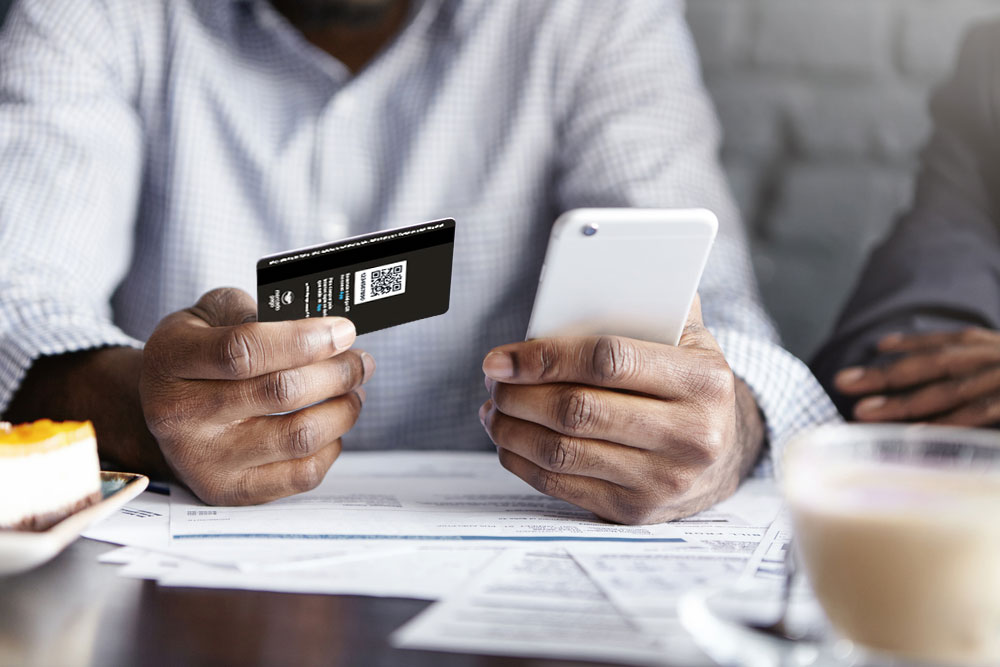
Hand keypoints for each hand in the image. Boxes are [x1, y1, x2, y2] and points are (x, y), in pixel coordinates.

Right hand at [139, 288, 372, 504]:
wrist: (162, 409)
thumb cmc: (196, 355)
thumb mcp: (209, 314)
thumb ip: (254, 311)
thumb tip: (317, 327)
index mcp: (172, 359)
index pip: (245, 350)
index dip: (305, 339)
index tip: (343, 331)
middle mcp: (180, 414)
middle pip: (280, 393)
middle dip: (337, 373)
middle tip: (360, 361)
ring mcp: (204, 459)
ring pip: (299, 436)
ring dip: (343, 409)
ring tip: (353, 390)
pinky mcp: (229, 490)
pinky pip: (301, 475)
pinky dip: (331, 446)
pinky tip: (331, 424)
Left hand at [479, 296, 764, 524]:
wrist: (722, 453)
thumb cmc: (688, 385)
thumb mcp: (688, 339)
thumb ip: (647, 306)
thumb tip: (582, 280)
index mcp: (703, 381)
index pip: (608, 361)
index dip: (545, 357)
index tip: (502, 358)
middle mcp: (692, 435)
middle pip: (578, 411)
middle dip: (519, 394)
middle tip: (494, 380)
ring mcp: (664, 480)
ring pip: (563, 453)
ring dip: (512, 429)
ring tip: (494, 409)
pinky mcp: (637, 510)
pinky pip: (563, 486)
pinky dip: (523, 463)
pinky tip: (509, 441)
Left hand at [834, 327, 999, 425]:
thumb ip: (982, 373)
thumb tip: (947, 388)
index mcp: (996, 347)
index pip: (951, 342)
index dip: (914, 343)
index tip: (877, 346)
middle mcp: (999, 357)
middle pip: (936, 363)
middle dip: (885, 374)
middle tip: (841, 381)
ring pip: (948, 391)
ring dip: (903, 403)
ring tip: (860, 412)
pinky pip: (978, 415)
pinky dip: (943, 424)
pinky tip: (910, 434)